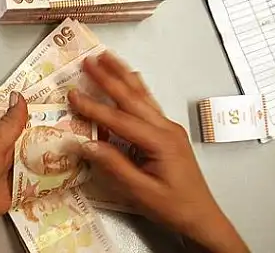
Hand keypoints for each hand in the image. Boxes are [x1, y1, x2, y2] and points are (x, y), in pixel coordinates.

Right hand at [67, 52, 249, 252]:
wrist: (202, 217)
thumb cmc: (174, 207)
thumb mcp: (140, 192)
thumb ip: (113, 166)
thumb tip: (86, 144)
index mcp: (159, 142)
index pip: (120, 119)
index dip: (94, 107)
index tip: (73, 95)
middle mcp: (165, 128)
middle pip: (132, 97)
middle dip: (109, 77)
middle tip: (88, 60)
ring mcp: (169, 128)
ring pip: (142, 95)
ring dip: (123, 74)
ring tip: (107, 57)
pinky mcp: (168, 133)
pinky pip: (148, 103)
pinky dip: (135, 87)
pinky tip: (130, 77)